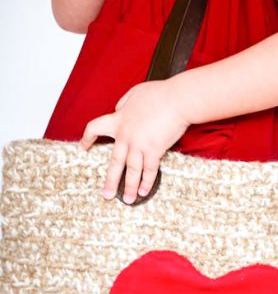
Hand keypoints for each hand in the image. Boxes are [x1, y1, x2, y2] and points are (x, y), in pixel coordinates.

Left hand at [78, 79, 190, 203]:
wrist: (177, 100)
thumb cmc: (160, 94)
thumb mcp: (135, 93)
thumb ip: (124, 103)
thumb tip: (120, 109)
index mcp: (119, 120)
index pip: (95, 128)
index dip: (87, 138)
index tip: (83, 147)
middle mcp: (126, 136)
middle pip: (114, 162)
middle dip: (110, 180)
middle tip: (106, 194)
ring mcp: (140, 145)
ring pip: (132, 171)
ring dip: (129, 187)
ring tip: (128, 200)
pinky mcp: (155, 150)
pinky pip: (149, 170)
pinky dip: (147, 182)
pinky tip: (145, 192)